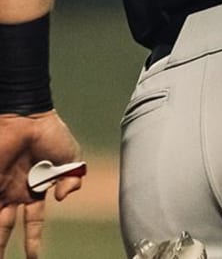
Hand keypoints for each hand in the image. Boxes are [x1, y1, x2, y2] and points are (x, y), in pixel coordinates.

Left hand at [0, 111, 82, 258]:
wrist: (28, 118)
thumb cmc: (51, 134)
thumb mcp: (72, 158)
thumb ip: (72, 180)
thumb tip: (62, 198)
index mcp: (35, 190)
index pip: (33, 221)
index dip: (33, 239)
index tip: (34, 257)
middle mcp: (15, 193)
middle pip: (6, 227)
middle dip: (3, 247)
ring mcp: (1, 188)